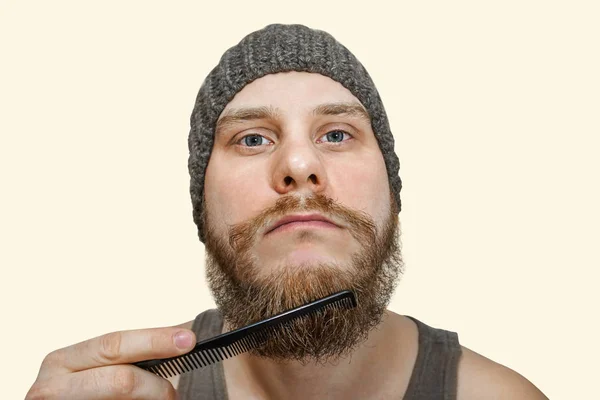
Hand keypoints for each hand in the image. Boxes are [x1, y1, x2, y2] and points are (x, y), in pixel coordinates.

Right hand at [26, 326, 195, 398]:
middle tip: (175, 392)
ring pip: (122, 399)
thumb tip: (184, 334)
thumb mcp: (106, 367)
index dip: (154, 340)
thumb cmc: (92, 393)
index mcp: (63, 361)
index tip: (188, 340)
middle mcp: (52, 386)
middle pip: (120, 379)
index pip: (114, 345)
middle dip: (156, 385)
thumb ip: (138, 351)